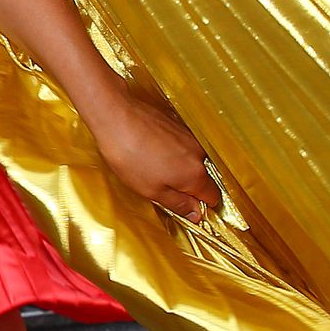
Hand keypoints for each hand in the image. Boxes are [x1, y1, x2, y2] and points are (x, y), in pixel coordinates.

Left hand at [93, 86, 221, 220]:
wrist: (116, 116)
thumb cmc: (130, 156)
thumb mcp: (151, 191)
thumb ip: (178, 204)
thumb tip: (196, 214)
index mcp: (195, 175)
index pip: (213, 197)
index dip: (200, 205)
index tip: (183, 206)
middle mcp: (199, 154)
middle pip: (202, 178)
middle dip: (185, 186)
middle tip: (159, 185)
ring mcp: (190, 137)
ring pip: (190, 161)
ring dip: (176, 168)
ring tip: (150, 166)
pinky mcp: (179, 125)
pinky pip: (182, 147)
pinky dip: (171, 152)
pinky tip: (150, 151)